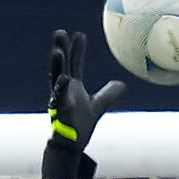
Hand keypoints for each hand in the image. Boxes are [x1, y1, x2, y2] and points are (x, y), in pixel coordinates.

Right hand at [41, 28, 123, 178]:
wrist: (71, 145)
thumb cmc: (80, 126)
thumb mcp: (98, 106)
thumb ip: (108, 94)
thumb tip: (122, 85)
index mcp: (73, 87)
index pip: (74, 64)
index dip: (77, 50)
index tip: (79, 34)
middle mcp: (64, 90)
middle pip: (62, 65)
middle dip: (61, 49)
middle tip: (60, 32)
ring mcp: (60, 99)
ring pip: (56, 78)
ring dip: (57, 64)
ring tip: (57, 50)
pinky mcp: (59, 111)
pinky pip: (59, 97)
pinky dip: (61, 88)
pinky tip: (64, 77)